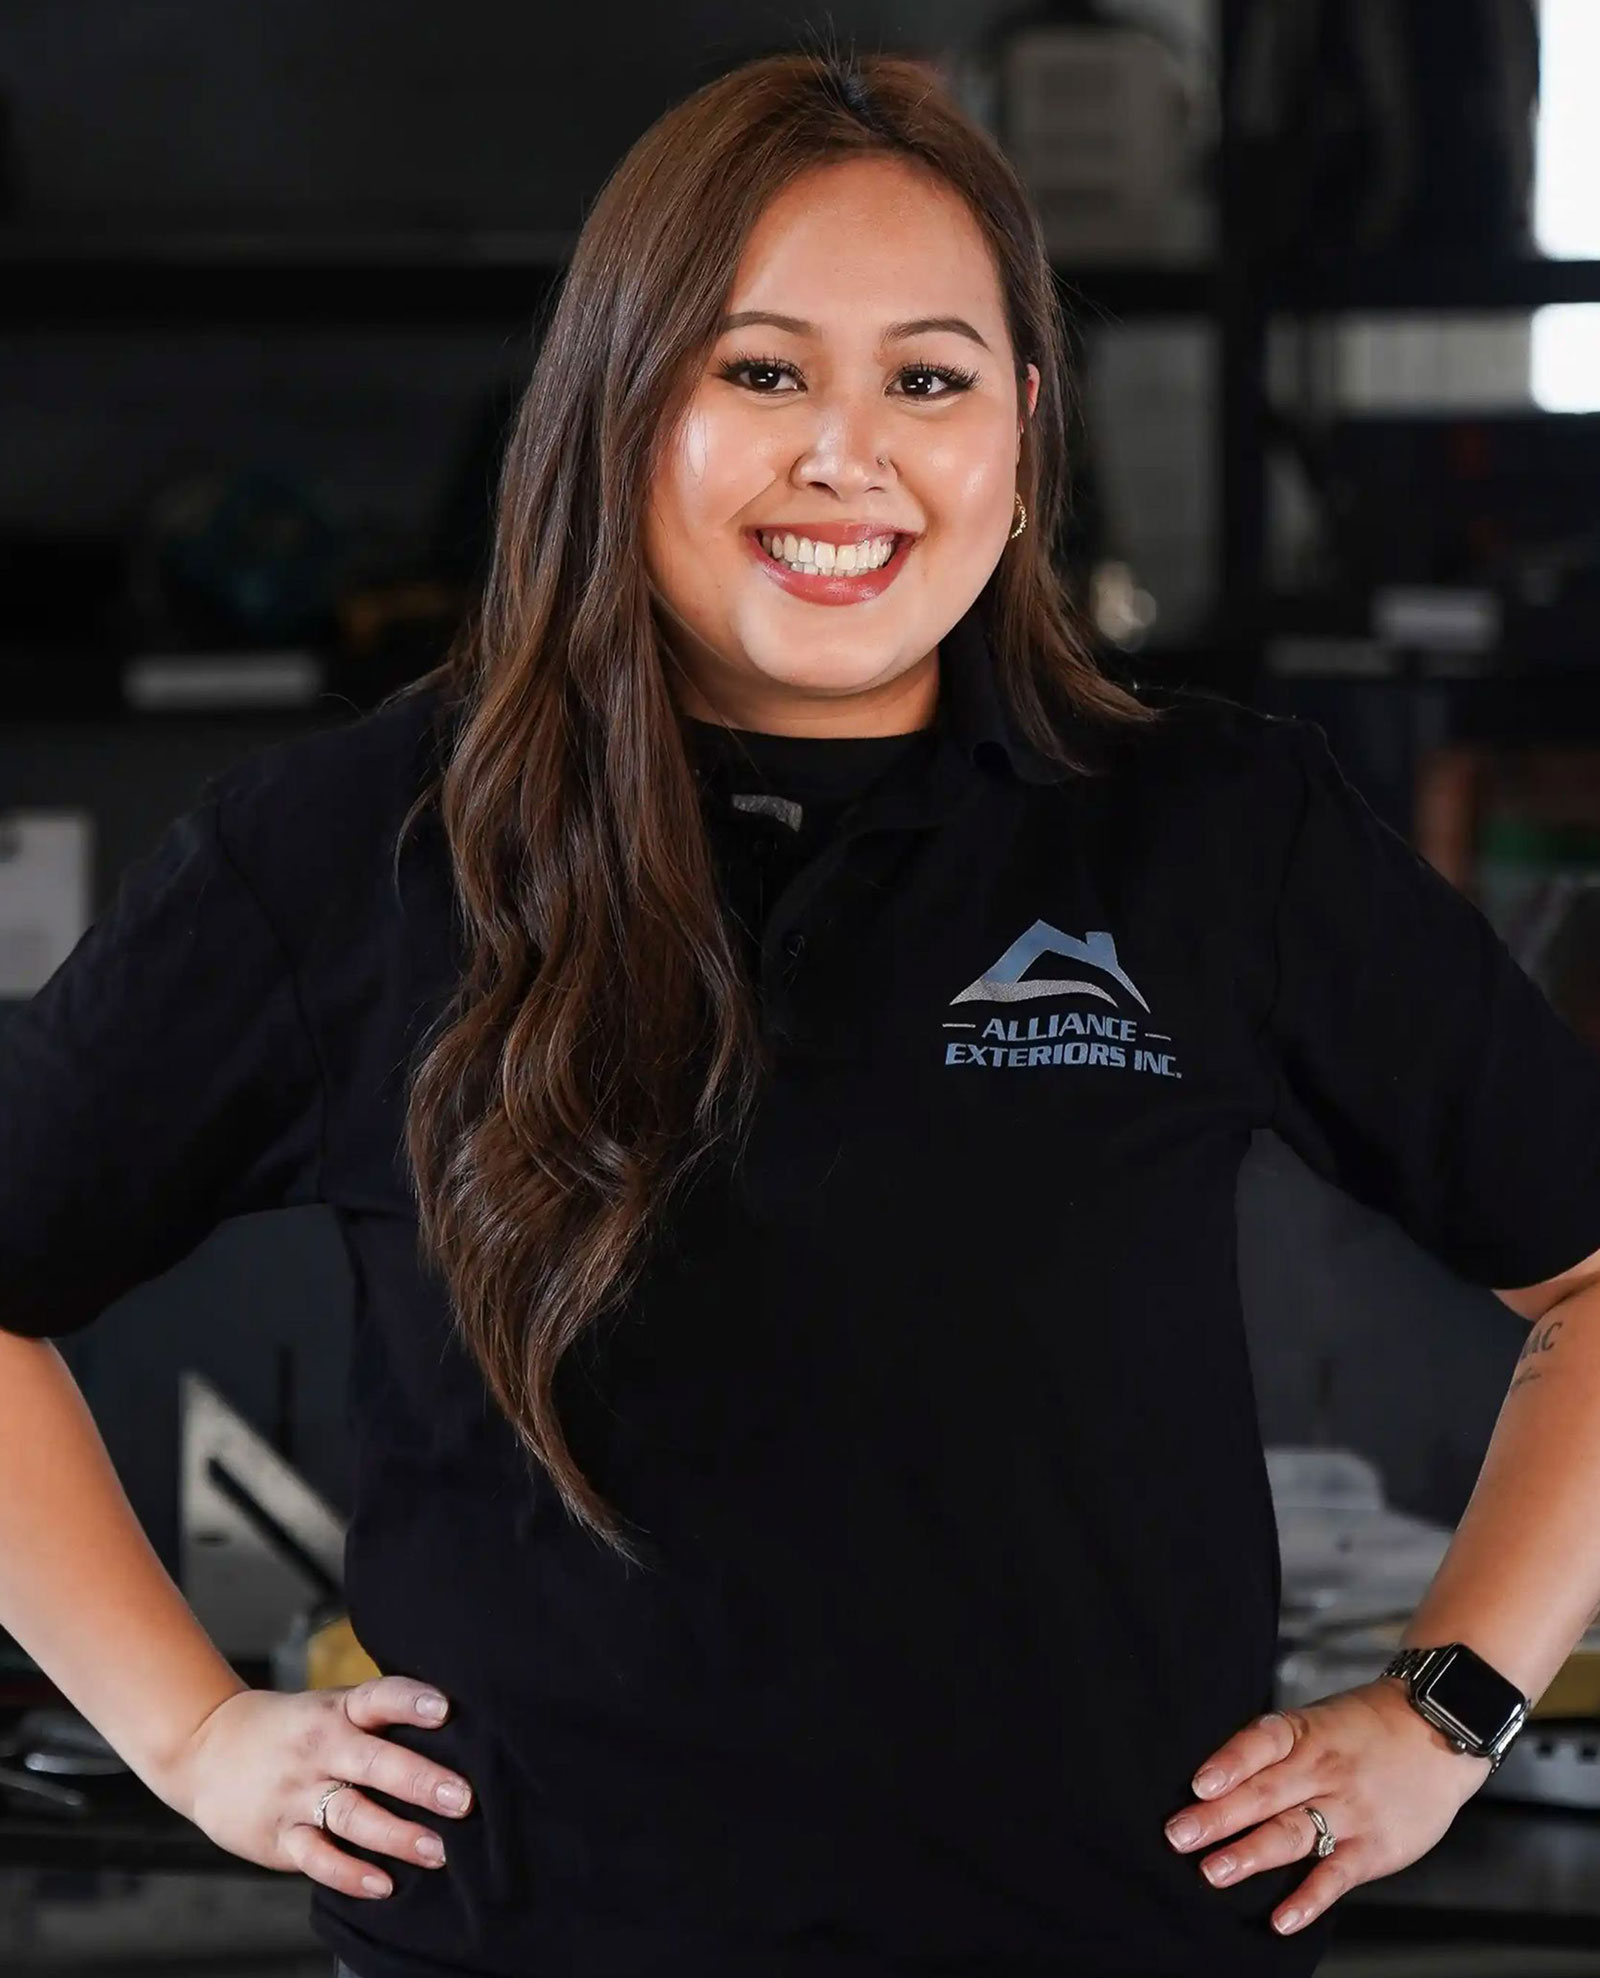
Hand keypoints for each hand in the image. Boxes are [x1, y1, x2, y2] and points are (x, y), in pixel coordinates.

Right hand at [158, 1678, 474, 1901]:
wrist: (206, 1749)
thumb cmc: (293, 1729)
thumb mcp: (330, 1708)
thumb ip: (380, 1719)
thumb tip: (456, 1733)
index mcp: (337, 1711)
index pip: (378, 1698)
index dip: (410, 1701)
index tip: (444, 1708)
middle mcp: (319, 1749)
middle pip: (374, 1763)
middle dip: (420, 1781)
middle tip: (463, 1799)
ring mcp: (297, 1794)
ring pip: (351, 1815)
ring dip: (396, 1835)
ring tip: (438, 1850)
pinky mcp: (280, 1836)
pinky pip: (317, 1857)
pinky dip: (349, 1873)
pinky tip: (382, 1884)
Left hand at [1161, 1678, 1492, 1936]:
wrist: (1440, 1730)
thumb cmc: (1367, 1728)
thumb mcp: (1319, 1721)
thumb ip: (1276, 1753)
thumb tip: (1216, 1784)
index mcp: (1305, 1734)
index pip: (1263, 1742)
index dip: (1230, 1762)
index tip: (1199, 1785)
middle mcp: (1323, 1770)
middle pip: (1265, 1793)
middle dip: (1219, 1818)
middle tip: (1179, 1837)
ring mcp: (1349, 1810)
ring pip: (1293, 1834)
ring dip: (1250, 1855)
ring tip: (1214, 1872)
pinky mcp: (1374, 1847)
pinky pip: (1336, 1876)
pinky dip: (1308, 1899)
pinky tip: (1281, 1918)